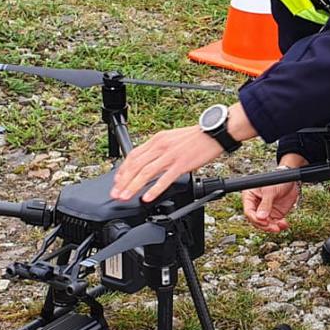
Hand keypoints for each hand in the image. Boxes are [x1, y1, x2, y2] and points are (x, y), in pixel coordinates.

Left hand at [110, 125, 224, 202]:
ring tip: (125, 196)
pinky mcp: (181, 164)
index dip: (123, 169)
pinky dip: (154, 189)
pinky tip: (147, 197)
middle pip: (136, 165)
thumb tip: (150, 161)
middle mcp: (161, 146)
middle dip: (123, 181)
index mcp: (157, 140)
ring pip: (146, 173)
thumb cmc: (196, 137)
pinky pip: (165, 179)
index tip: (117, 181)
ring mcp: (171, 156)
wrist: (214, 132)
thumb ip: (160, 149)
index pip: (133, 155)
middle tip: (115, 193)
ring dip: (133, 186)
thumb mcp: (172, 138)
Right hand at [243, 180, 299, 232]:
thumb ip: (265, 204)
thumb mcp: (270, 190)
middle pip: (256, 220)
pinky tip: (284, 224)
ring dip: (273, 227)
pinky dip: (280, 225)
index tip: (264, 222)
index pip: (249, 211)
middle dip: (264, 225)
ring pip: (265, 224)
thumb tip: (261, 218)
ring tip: (281, 225)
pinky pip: (275, 223)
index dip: (255, 219)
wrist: (291, 180)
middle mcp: (256, 205)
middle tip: (273, 227)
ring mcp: (266, 211)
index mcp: (250, 197)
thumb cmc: (277, 179)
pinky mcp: (275, 214)